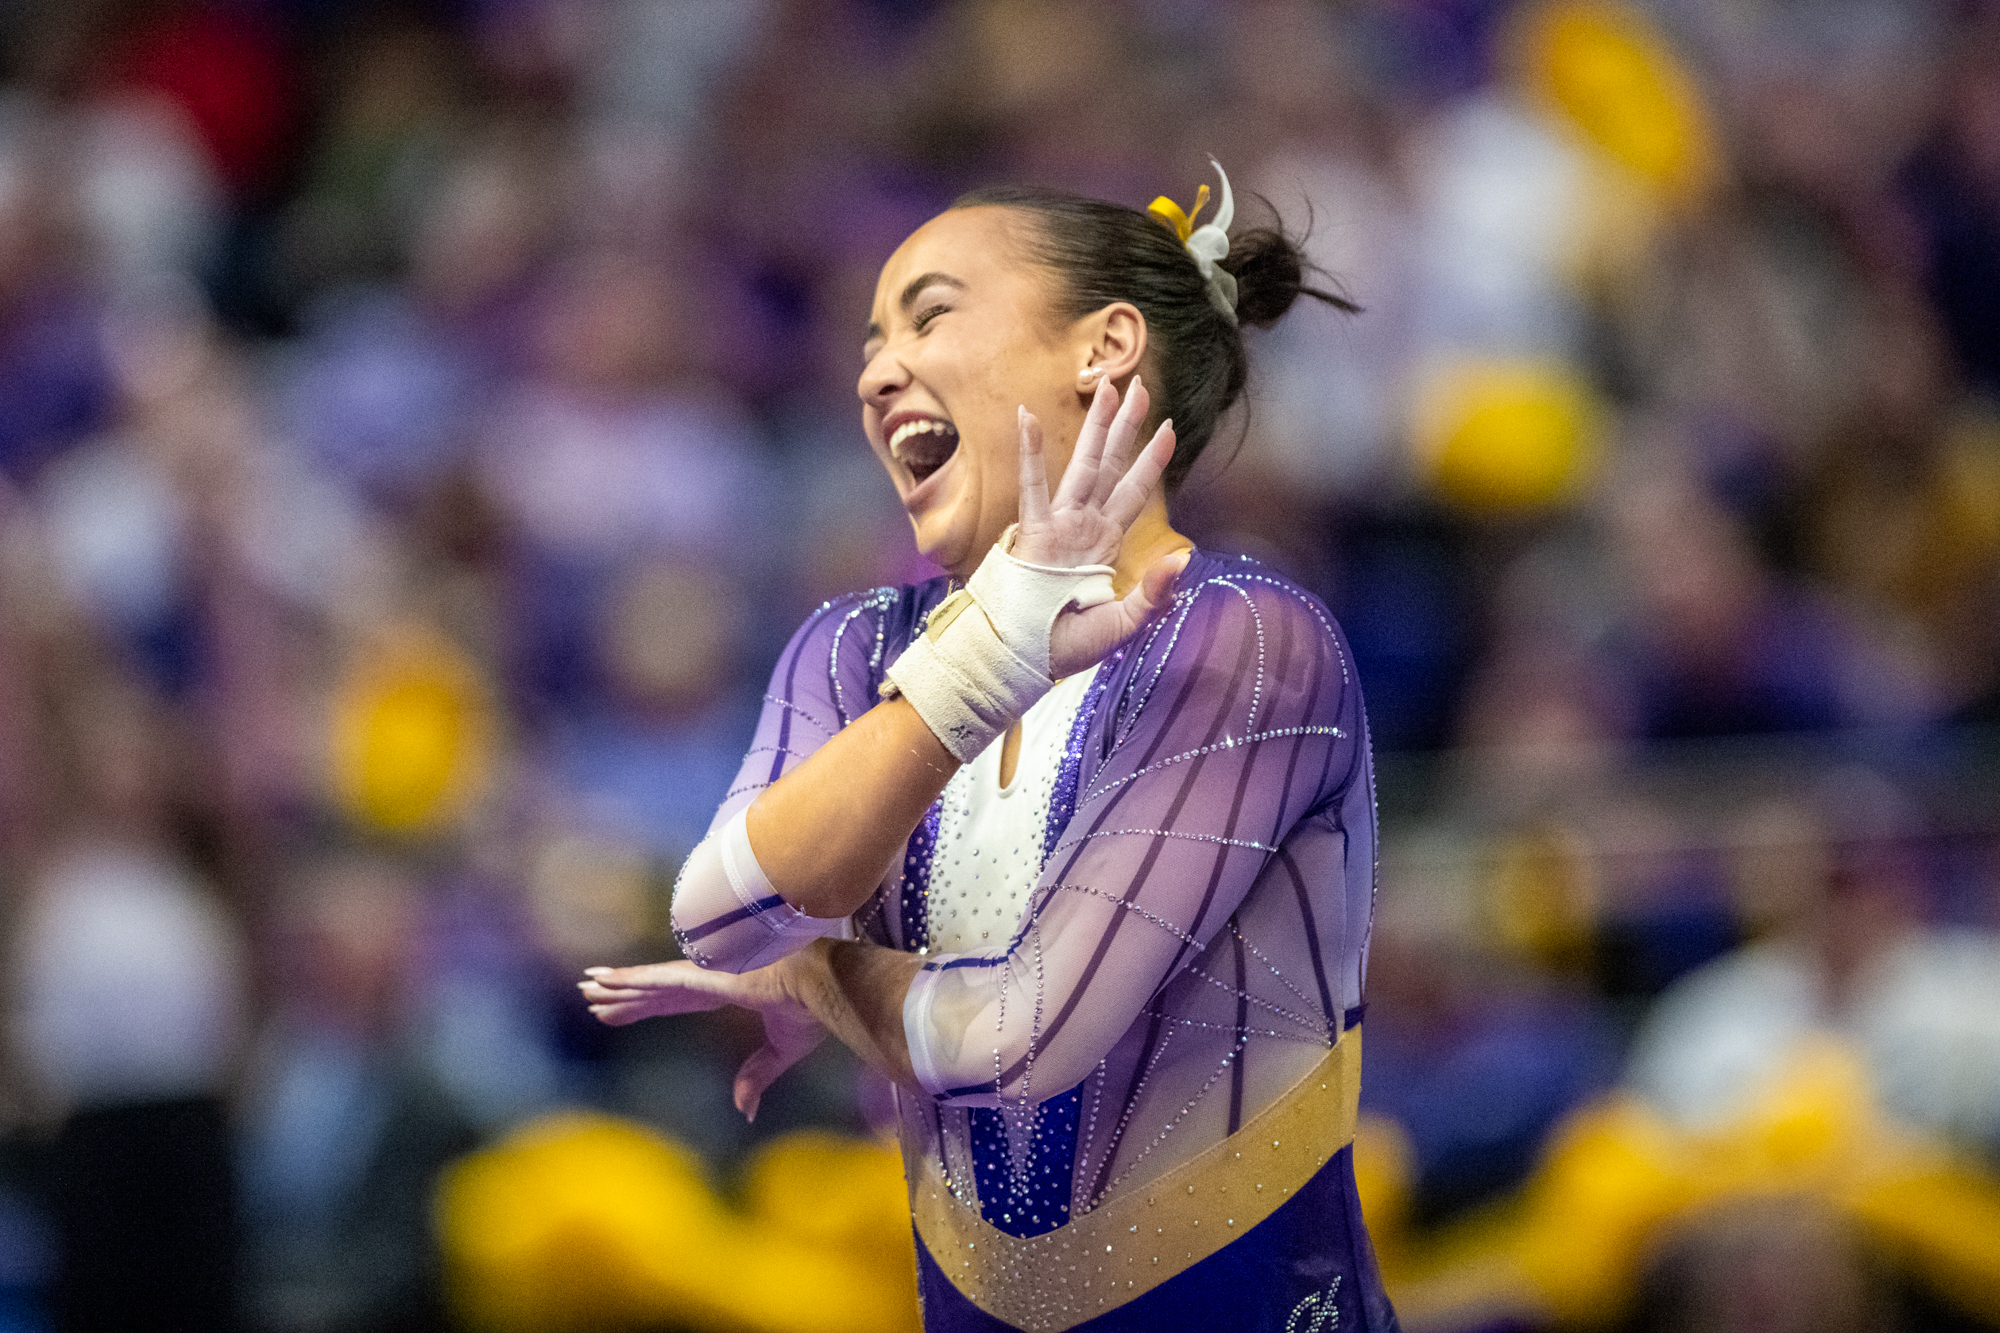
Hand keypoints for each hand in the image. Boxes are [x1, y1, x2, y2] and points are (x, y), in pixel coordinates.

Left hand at [580, 958, 827, 1121]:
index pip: (678, 1000)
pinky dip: (629, 980)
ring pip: (650, 984)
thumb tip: (744, 1111)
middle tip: (591, 997)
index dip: (649, 1005)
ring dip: (616, 987)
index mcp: (729, 990)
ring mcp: (705, 975)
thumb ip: (758, 1075)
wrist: (825, 984)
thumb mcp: (783, 1049)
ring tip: (586, 987)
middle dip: (625, 996)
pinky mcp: (703, 977)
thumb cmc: (812, 1006)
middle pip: (656, 991)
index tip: (622, 1010)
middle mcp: (711, 978)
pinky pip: (657, 980)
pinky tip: (603, 980)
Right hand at [1015, 376, 1184, 678]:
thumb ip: (1154, 595)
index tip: (1169, 427)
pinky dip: (1029, 453)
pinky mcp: (1032, 535)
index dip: (1152, 461)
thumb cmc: (1065, 648)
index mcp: (1105, 545)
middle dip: (1127, 427)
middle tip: (1140, 385)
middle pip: (1111, 466)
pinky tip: (1026, 417)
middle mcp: (1084, 527)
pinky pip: (1033, 488)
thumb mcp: (1122, 625)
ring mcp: (1058, 527)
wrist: (1022, 662)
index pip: (1134, 492)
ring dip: (1096, 428)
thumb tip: (1184, 560)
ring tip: (1107, 387)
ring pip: (1082, 466)